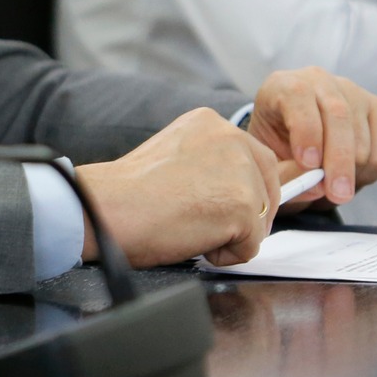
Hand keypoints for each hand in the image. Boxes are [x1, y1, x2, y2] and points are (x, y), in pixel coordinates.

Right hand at [74, 109, 279, 268]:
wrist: (108, 208)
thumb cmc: (129, 193)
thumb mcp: (177, 157)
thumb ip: (212, 163)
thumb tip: (240, 191)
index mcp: (211, 122)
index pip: (256, 160)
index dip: (241, 193)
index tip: (212, 206)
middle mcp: (231, 136)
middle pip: (269, 188)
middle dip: (246, 215)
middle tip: (200, 221)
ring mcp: (241, 169)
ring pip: (261, 219)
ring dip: (231, 235)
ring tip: (189, 225)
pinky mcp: (244, 204)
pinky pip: (252, 246)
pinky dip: (226, 254)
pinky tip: (193, 238)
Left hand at [244, 67, 376, 206]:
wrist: (293, 137)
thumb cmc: (276, 148)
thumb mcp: (269, 161)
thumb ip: (286, 175)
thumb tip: (319, 186)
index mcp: (283, 85)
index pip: (298, 96)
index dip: (306, 130)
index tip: (308, 164)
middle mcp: (319, 81)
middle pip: (338, 115)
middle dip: (338, 160)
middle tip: (336, 193)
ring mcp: (352, 91)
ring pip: (363, 136)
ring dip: (353, 171)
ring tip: (335, 187)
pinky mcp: (376, 108)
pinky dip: (371, 171)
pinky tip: (353, 178)